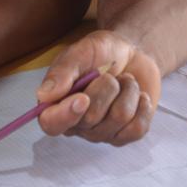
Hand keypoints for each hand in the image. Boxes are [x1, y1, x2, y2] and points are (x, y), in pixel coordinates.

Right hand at [36, 30, 160, 145]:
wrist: (131, 53)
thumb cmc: (101, 52)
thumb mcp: (80, 52)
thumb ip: (62, 72)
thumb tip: (43, 95)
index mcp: (57, 104)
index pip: (51, 124)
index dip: (65, 115)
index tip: (82, 98)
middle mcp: (77, 124)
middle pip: (91, 118)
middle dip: (107, 87)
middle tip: (108, 74)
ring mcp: (102, 132)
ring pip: (119, 119)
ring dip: (127, 91)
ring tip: (123, 81)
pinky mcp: (125, 134)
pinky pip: (138, 128)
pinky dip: (142, 105)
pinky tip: (137, 95)